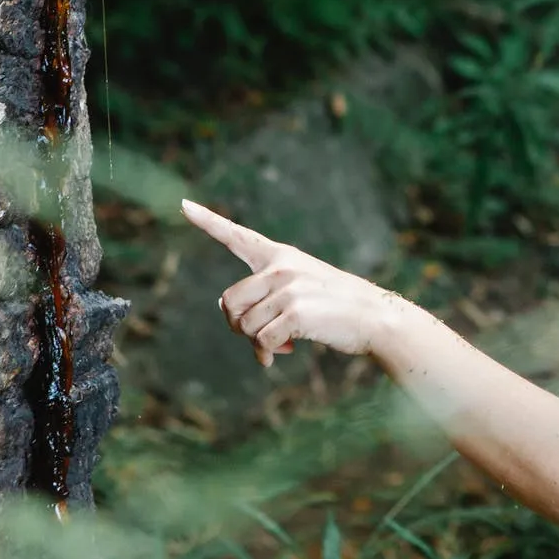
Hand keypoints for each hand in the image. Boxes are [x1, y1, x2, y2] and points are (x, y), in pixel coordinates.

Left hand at [181, 199, 407, 365]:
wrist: (374, 317)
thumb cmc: (335, 307)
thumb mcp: (301, 287)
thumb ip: (264, 294)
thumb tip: (228, 313)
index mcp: (281, 256)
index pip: (238, 236)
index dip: (208, 221)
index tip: (184, 205)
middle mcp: (281, 268)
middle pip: (228, 302)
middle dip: (237, 326)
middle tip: (258, 336)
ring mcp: (288, 288)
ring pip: (244, 326)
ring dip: (257, 343)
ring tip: (280, 344)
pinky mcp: (296, 312)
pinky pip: (262, 341)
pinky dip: (269, 353)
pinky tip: (286, 350)